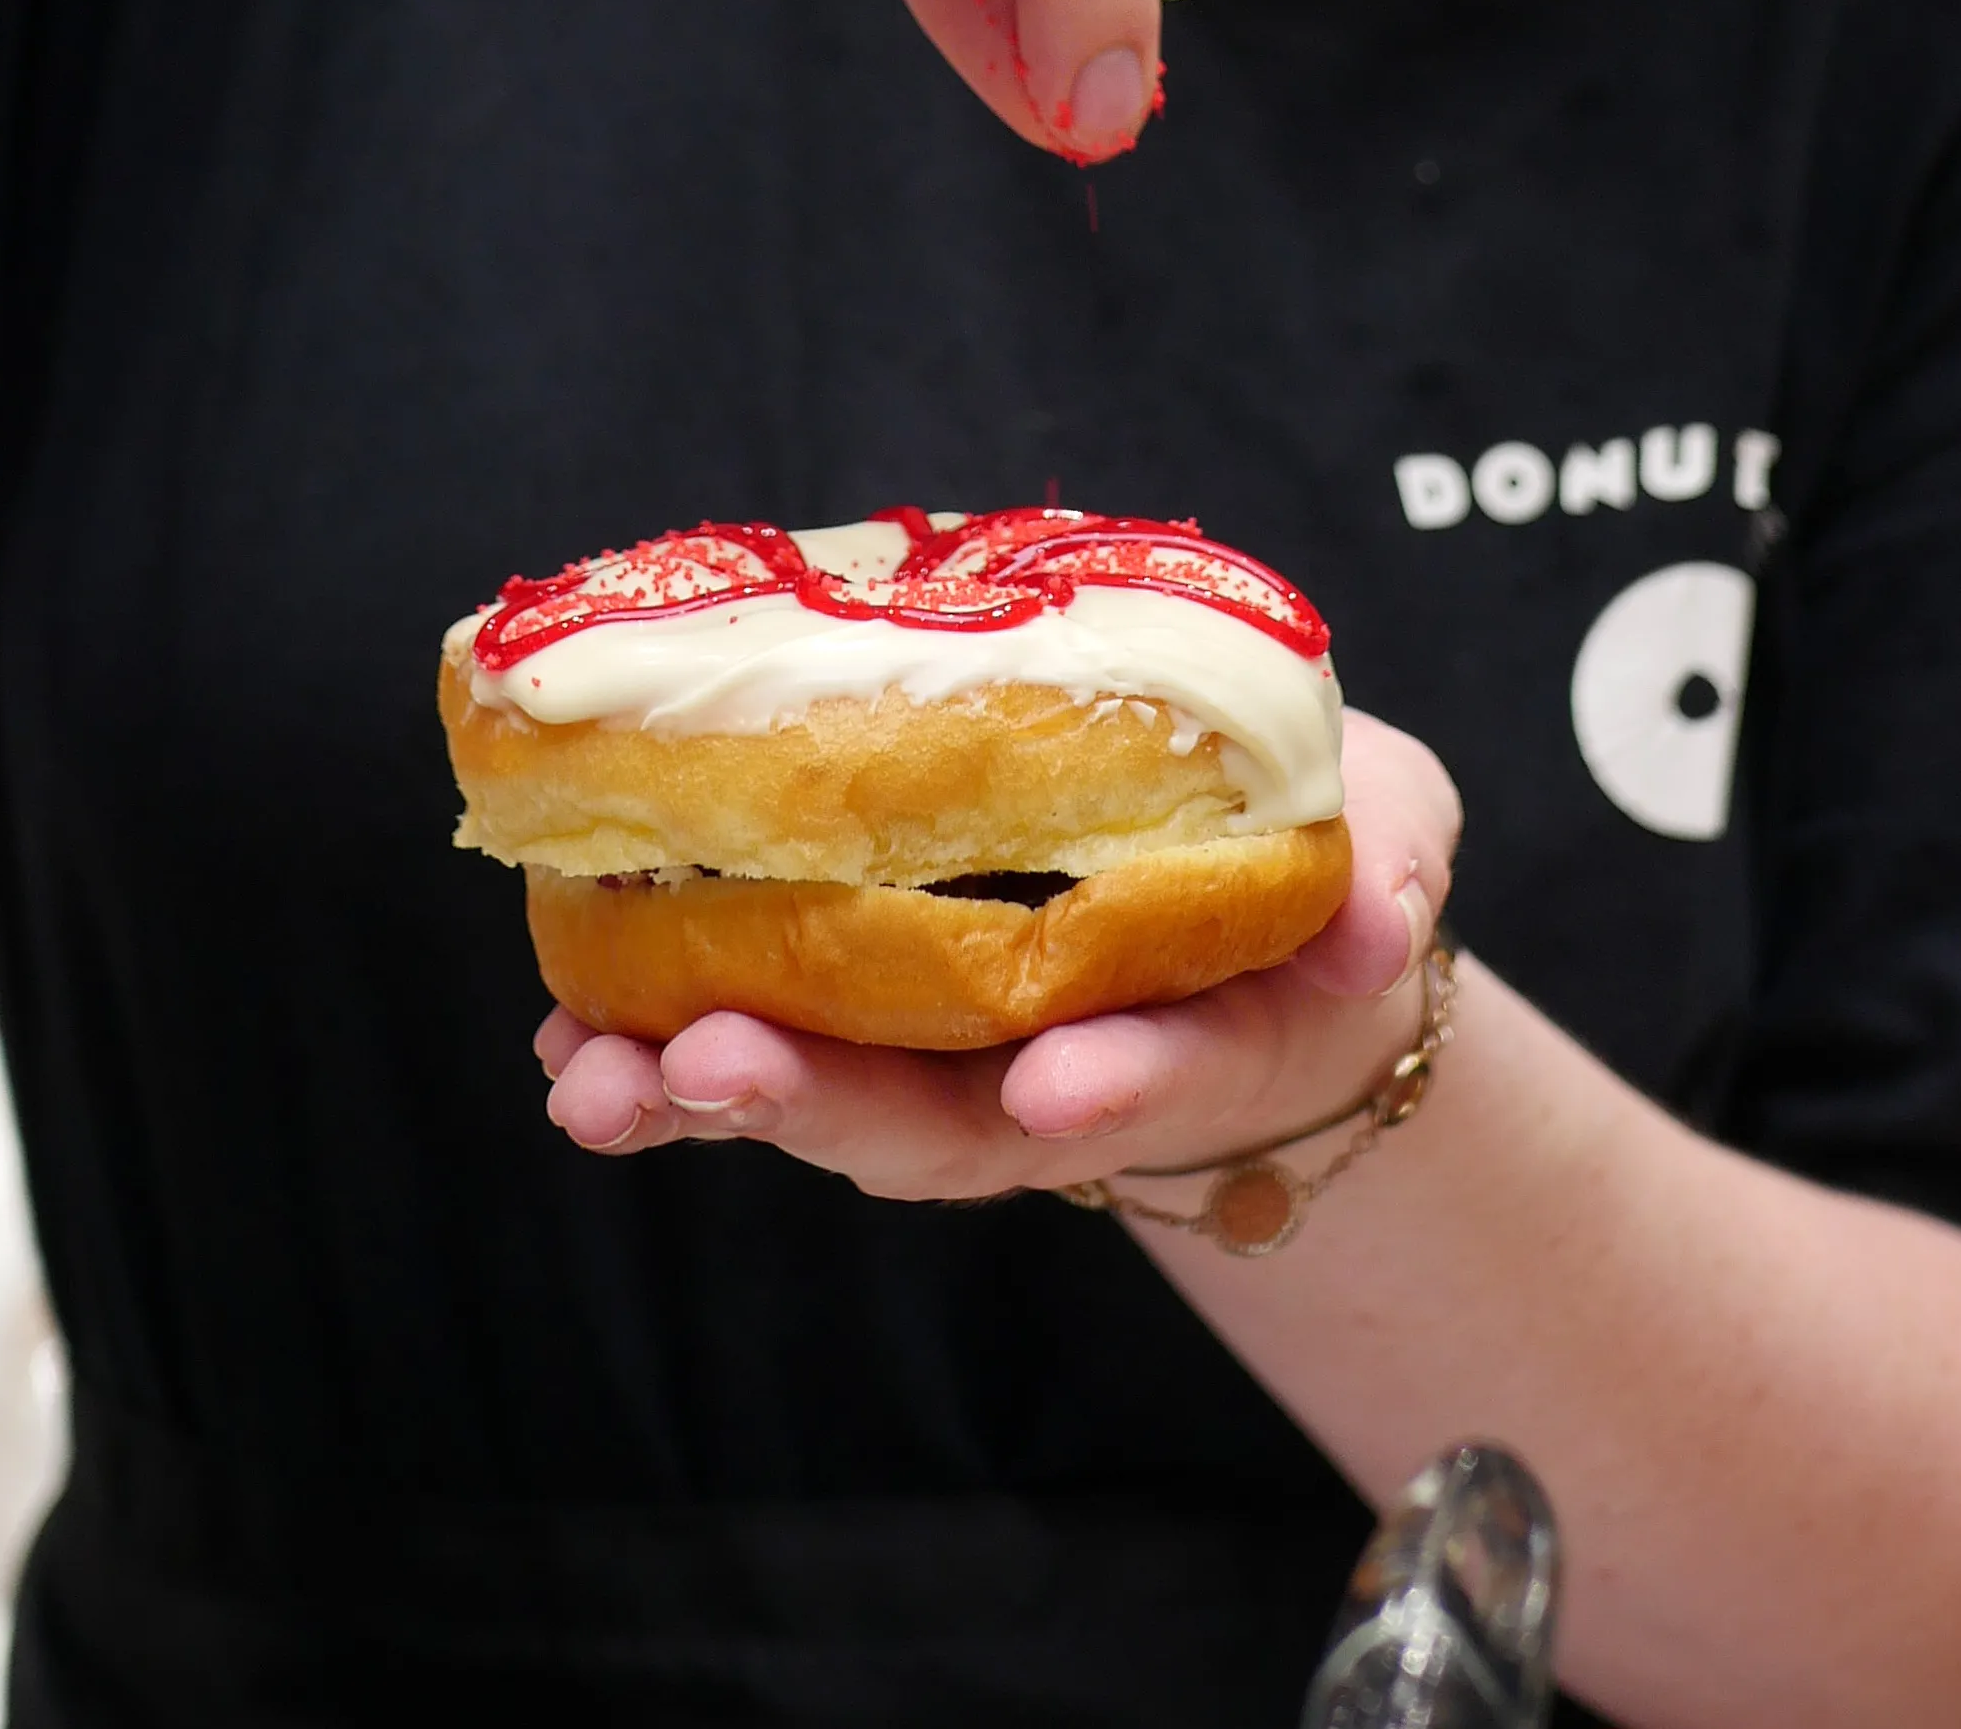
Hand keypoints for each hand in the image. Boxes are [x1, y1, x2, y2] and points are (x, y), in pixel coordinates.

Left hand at [533, 713, 1459, 1199]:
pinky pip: (763, 1046)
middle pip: (943, 1122)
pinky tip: (568, 1036)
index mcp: (1208, 1036)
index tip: (1053, 1089)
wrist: (1247, 899)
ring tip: (590, 1076)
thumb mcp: (1392, 838)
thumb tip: (1378, 925)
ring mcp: (952, 1061)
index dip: (1115, 1090)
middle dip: (825, 1101)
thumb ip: (1389, 871)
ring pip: (830, 1101)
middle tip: (710, 1065)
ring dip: (703, 1094)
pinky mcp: (866, 1020)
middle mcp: (1061, 1077)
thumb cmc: (1321, 855)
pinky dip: (660, 1049)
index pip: (1162, 1077)